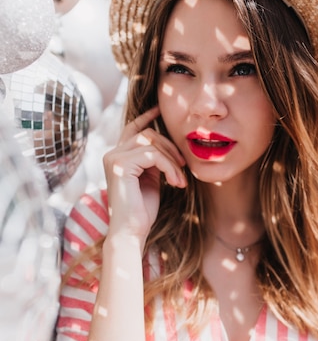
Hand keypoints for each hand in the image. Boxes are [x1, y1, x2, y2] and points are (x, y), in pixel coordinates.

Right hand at [103, 106, 186, 241]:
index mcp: (118, 157)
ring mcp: (114, 158)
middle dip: (170, 147)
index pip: (132, 128)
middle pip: (148, 134)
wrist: (131, 232)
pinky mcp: (120, 165)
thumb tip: (166, 146)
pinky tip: (176, 183)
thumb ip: (153, 162)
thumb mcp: (150, 180)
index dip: (146, 117)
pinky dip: (169, 168)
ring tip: (180, 180)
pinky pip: (153, 155)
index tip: (159, 108)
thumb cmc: (142, 211)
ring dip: (172, 160)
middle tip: (183, 167)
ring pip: (152, 143)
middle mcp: (112, 154)